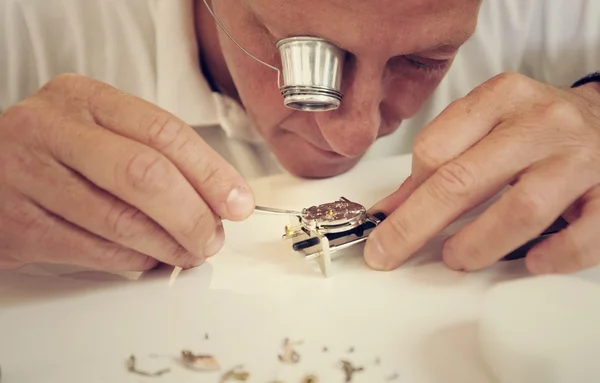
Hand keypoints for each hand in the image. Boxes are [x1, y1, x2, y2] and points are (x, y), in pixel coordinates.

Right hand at [0, 74, 253, 270]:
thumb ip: (157, 154)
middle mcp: (50, 129)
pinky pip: (95, 251)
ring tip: (189, 251)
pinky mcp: (18, 225)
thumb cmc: (59, 151)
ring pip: (121, 220)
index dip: (210, 173)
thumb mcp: (102, 130)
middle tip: (213, 237)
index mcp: (83, 97)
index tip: (238, 202)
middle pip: (145, 174)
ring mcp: (28, 176)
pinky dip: (135, 261)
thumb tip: (223, 198)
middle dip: (192, 215)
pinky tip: (152, 259)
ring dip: (168, 245)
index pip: (163, 132)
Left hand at [364, 72, 599, 274]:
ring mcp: (580, 156)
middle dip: (415, 225)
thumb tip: (390, 211)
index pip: (435, 148)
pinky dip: (556, 254)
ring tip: (457, 258)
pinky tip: (533, 262)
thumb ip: (442, 162)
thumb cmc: (540, 128)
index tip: (391, 220)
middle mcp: (541, 123)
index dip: (408, 193)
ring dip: (478, 243)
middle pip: (463, 179)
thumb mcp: (489, 126)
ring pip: (521, 208)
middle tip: (389, 252)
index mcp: (501, 98)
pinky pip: (585, 233)